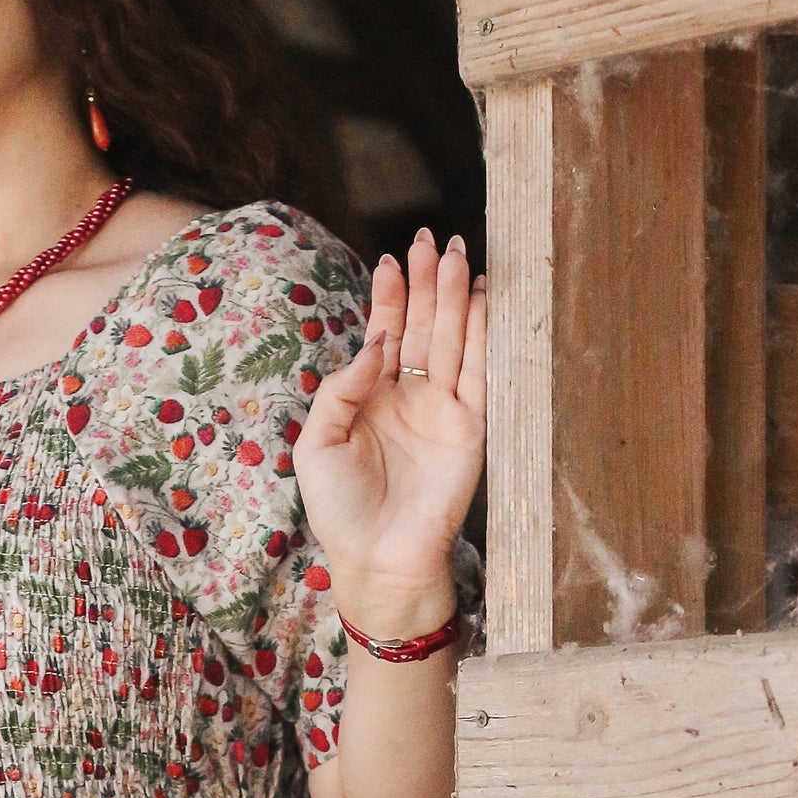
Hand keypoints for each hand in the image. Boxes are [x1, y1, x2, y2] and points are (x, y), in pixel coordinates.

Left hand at [295, 228, 486, 645]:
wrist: (378, 559)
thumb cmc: (340, 510)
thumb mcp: (316, 444)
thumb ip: (340, 388)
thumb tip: (376, 342)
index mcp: (370, 398)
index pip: (384, 334)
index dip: (388, 298)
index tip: (391, 260)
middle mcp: (408, 398)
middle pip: (421, 327)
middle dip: (426, 283)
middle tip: (430, 237)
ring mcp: (442, 410)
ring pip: (450, 340)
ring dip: (453, 297)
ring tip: (455, 253)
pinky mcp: (471, 428)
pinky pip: (480, 371)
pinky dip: (482, 334)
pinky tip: (480, 299)